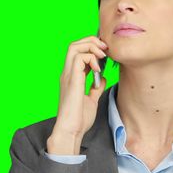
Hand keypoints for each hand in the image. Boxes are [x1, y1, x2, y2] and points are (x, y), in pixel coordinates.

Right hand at [48, 35, 108, 153]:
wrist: (71, 130)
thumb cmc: (79, 119)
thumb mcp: (91, 100)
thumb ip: (96, 88)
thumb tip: (103, 79)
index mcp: (71, 77)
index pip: (77, 51)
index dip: (91, 47)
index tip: (105, 53)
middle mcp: (67, 73)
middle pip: (75, 44)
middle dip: (91, 41)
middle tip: (105, 49)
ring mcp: (68, 75)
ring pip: (74, 47)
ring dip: (91, 47)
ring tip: (102, 55)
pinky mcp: (72, 79)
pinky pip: (79, 58)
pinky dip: (91, 58)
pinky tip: (99, 69)